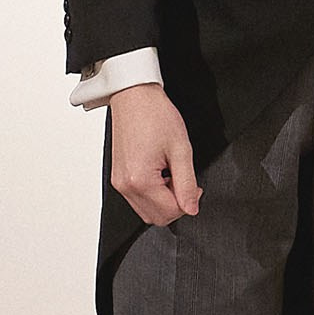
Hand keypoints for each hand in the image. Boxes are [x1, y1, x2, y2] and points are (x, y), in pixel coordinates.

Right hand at [109, 83, 201, 225]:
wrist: (134, 97)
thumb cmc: (155, 115)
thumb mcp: (181, 149)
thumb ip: (187, 183)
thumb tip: (192, 208)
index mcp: (139, 180)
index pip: (169, 212)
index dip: (188, 203)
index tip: (196, 187)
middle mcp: (125, 185)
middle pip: (156, 217)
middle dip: (175, 204)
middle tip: (183, 179)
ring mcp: (118, 182)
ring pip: (146, 211)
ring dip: (164, 199)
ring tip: (170, 173)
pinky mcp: (117, 177)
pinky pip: (138, 199)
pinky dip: (153, 193)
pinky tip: (160, 173)